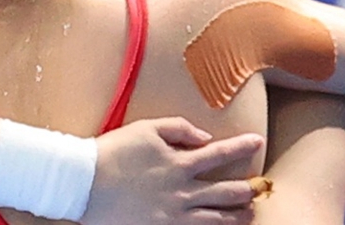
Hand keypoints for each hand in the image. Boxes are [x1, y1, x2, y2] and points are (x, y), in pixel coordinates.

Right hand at [82, 117, 264, 224]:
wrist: (85, 182)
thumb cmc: (114, 152)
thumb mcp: (147, 129)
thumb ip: (179, 129)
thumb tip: (205, 137)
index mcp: (180, 163)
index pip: (221, 154)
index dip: (243, 147)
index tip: (258, 141)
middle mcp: (182, 192)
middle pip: (227, 193)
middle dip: (247, 190)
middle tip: (259, 188)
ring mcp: (174, 216)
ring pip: (216, 220)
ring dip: (237, 217)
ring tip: (250, 214)